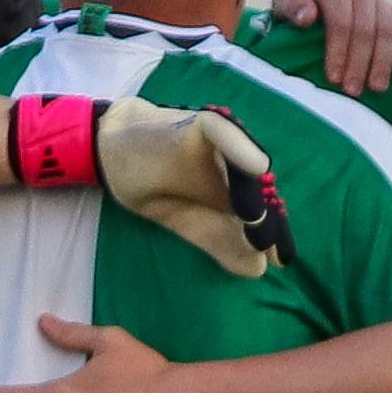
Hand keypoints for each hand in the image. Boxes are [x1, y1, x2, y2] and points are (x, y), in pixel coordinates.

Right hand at [29, 97, 286, 277]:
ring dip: (257, 190)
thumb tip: (260, 269)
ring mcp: (222, 139)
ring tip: (258, 218)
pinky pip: (223, 131)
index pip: (263, 209)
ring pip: (248, 163)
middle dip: (268, 217)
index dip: (272, 233)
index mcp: (236, 185)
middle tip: (271, 246)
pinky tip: (258, 165)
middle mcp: (236, 160)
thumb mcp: (186, 222)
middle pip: (262, 187)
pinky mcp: (201, 123)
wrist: (112, 150)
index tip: (279, 259)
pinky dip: (239, 146)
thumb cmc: (153, 183)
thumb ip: (218, 241)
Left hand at [266, 0, 391, 97]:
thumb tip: (308, 17)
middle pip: (366, 29)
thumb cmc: (296, 11)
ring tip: (376, 89)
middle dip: (359, 63)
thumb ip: (290, 7)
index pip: (340, 21)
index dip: (338, 51)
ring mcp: (380, 1)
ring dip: (383, 63)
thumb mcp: (284, 5)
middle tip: (353, 91)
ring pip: (388, 32)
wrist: (314, 5)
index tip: (334, 79)